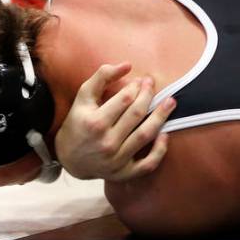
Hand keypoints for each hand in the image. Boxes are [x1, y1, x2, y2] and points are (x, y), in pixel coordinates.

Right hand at [54, 62, 175, 181]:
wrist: (69, 158)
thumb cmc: (78, 122)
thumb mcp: (83, 96)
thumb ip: (102, 76)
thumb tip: (127, 65)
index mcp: (95, 122)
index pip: (124, 99)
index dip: (136, 87)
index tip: (140, 81)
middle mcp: (106, 143)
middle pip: (137, 114)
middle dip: (149, 96)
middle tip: (153, 84)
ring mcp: (116, 160)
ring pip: (145, 135)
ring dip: (161, 116)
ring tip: (170, 102)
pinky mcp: (124, 173)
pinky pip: (148, 164)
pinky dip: (160, 150)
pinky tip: (165, 134)